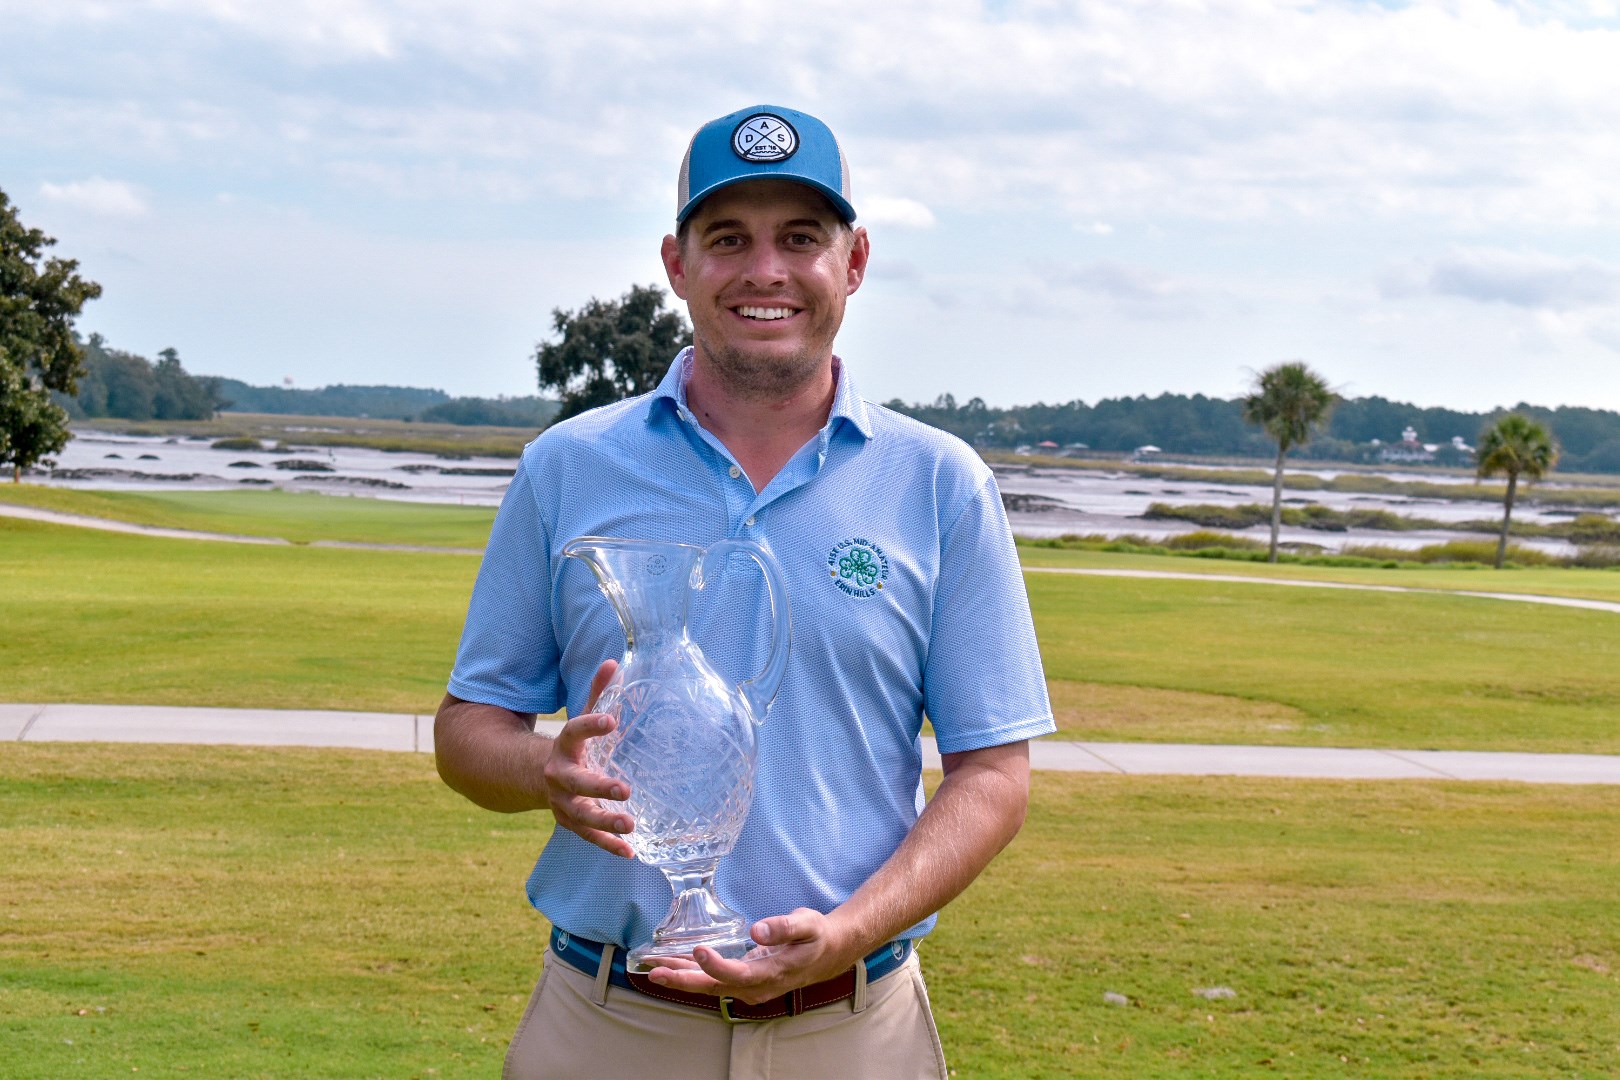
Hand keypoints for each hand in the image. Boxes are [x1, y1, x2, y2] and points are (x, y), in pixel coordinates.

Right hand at [540, 659, 634, 857]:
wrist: (531, 776)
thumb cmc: (570, 744)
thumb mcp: (579, 717)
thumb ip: (597, 694)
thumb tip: (614, 661)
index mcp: (563, 746)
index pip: (574, 731)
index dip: (591, 725)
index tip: (611, 720)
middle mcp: (559, 776)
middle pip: (577, 783)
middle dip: (599, 787)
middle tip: (624, 788)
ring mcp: (563, 803)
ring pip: (582, 815)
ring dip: (605, 821)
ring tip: (630, 824)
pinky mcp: (571, 822)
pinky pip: (589, 837)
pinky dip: (608, 846)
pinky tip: (630, 853)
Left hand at [645, 909, 862, 1004]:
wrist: (829, 954)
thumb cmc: (816, 936)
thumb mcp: (808, 925)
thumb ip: (785, 927)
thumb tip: (757, 930)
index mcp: (773, 973)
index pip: (739, 974)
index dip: (717, 966)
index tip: (698, 950)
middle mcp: (757, 987)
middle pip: (715, 987)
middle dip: (683, 980)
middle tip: (654, 971)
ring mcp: (749, 987)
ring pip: (710, 986)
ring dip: (681, 977)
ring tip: (651, 966)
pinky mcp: (743, 982)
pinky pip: (713, 981)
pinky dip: (691, 973)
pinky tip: (672, 964)